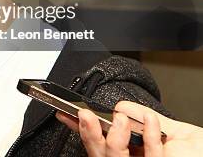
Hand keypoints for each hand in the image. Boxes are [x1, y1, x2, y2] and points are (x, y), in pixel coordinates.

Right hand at [56, 100, 202, 155]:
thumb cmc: (200, 154)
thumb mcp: (173, 132)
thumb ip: (146, 118)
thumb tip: (119, 105)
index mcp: (135, 154)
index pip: (99, 140)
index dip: (81, 126)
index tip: (68, 113)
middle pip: (99, 153)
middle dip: (89, 133)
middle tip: (86, 115)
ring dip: (115, 137)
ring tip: (122, 119)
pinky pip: (148, 156)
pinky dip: (150, 136)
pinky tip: (153, 123)